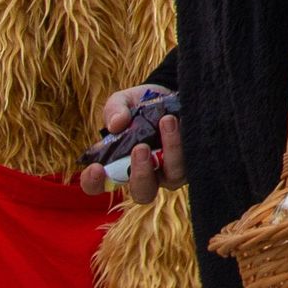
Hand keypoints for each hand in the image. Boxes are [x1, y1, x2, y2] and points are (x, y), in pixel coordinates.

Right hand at [76, 84, 184, 201]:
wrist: (171, 95)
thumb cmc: (140, 105)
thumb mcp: (123, 101)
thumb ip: (115, 110)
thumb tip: (116, 124)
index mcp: (117, 165)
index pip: (98, 186)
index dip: (93, 183)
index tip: (96, 168)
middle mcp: (145, 175)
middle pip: (142, 193)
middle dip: (141, 174)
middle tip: (140, 148)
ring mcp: (171, 172)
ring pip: (173, 176)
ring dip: (171, 150)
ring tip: (167, 120)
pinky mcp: (193, 163)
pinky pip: (194, 162)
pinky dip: (188, 143)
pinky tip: (185, 121)